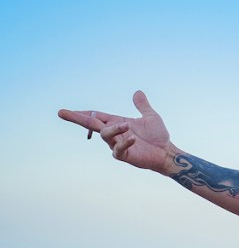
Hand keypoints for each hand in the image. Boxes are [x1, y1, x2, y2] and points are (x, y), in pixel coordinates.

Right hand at [58, 91, 174, 171]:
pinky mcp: (124, 156)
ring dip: (113, 129)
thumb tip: (137, 92)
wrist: (167, 152)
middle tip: (61, 112)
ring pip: (105, 135)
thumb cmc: (158, 136)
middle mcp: (114, 133)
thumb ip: (142, 105)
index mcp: (117, 123)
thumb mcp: (150, 116)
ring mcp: (117, 145)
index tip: (65, 110)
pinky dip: (124, 143)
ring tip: (127, 125)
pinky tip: (133, 138)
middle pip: (91, 123)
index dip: (81, 113)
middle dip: (76, 118)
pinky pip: (118, 150)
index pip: (95, 116)